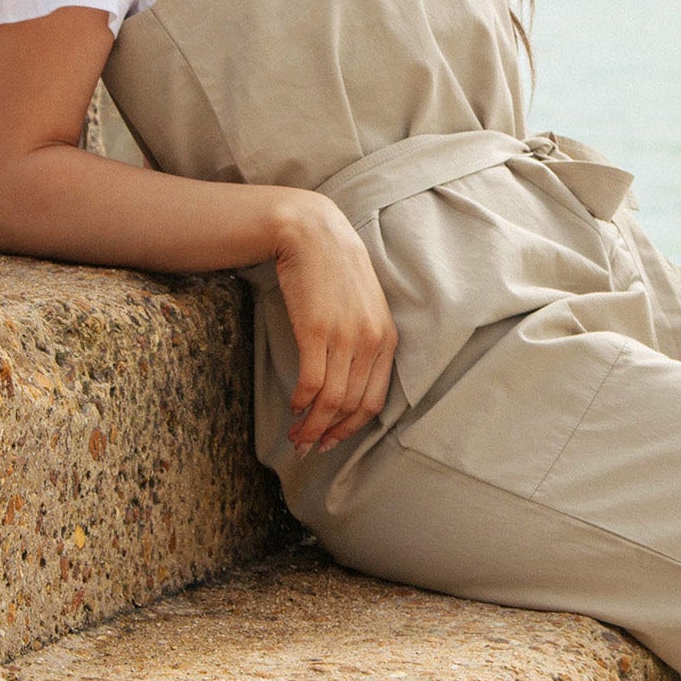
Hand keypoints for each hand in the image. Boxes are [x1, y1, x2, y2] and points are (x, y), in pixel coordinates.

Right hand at [270, 193, 398, 453]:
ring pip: (331, 401)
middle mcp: (372, 342)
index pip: (374, 402)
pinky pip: (312, 382)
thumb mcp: (364, 308)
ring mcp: (346, 337)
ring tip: (296, 435)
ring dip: (311, 425)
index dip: (351, 428)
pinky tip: (292, 406)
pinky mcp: (317, 331)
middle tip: (307, 446)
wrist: (313, 234)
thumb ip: (364, 342)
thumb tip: (346, 383)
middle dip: (328, 433)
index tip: (332, 440)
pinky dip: (302, 402)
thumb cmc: (335, 272)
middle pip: (352, 406)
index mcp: (388, 339)